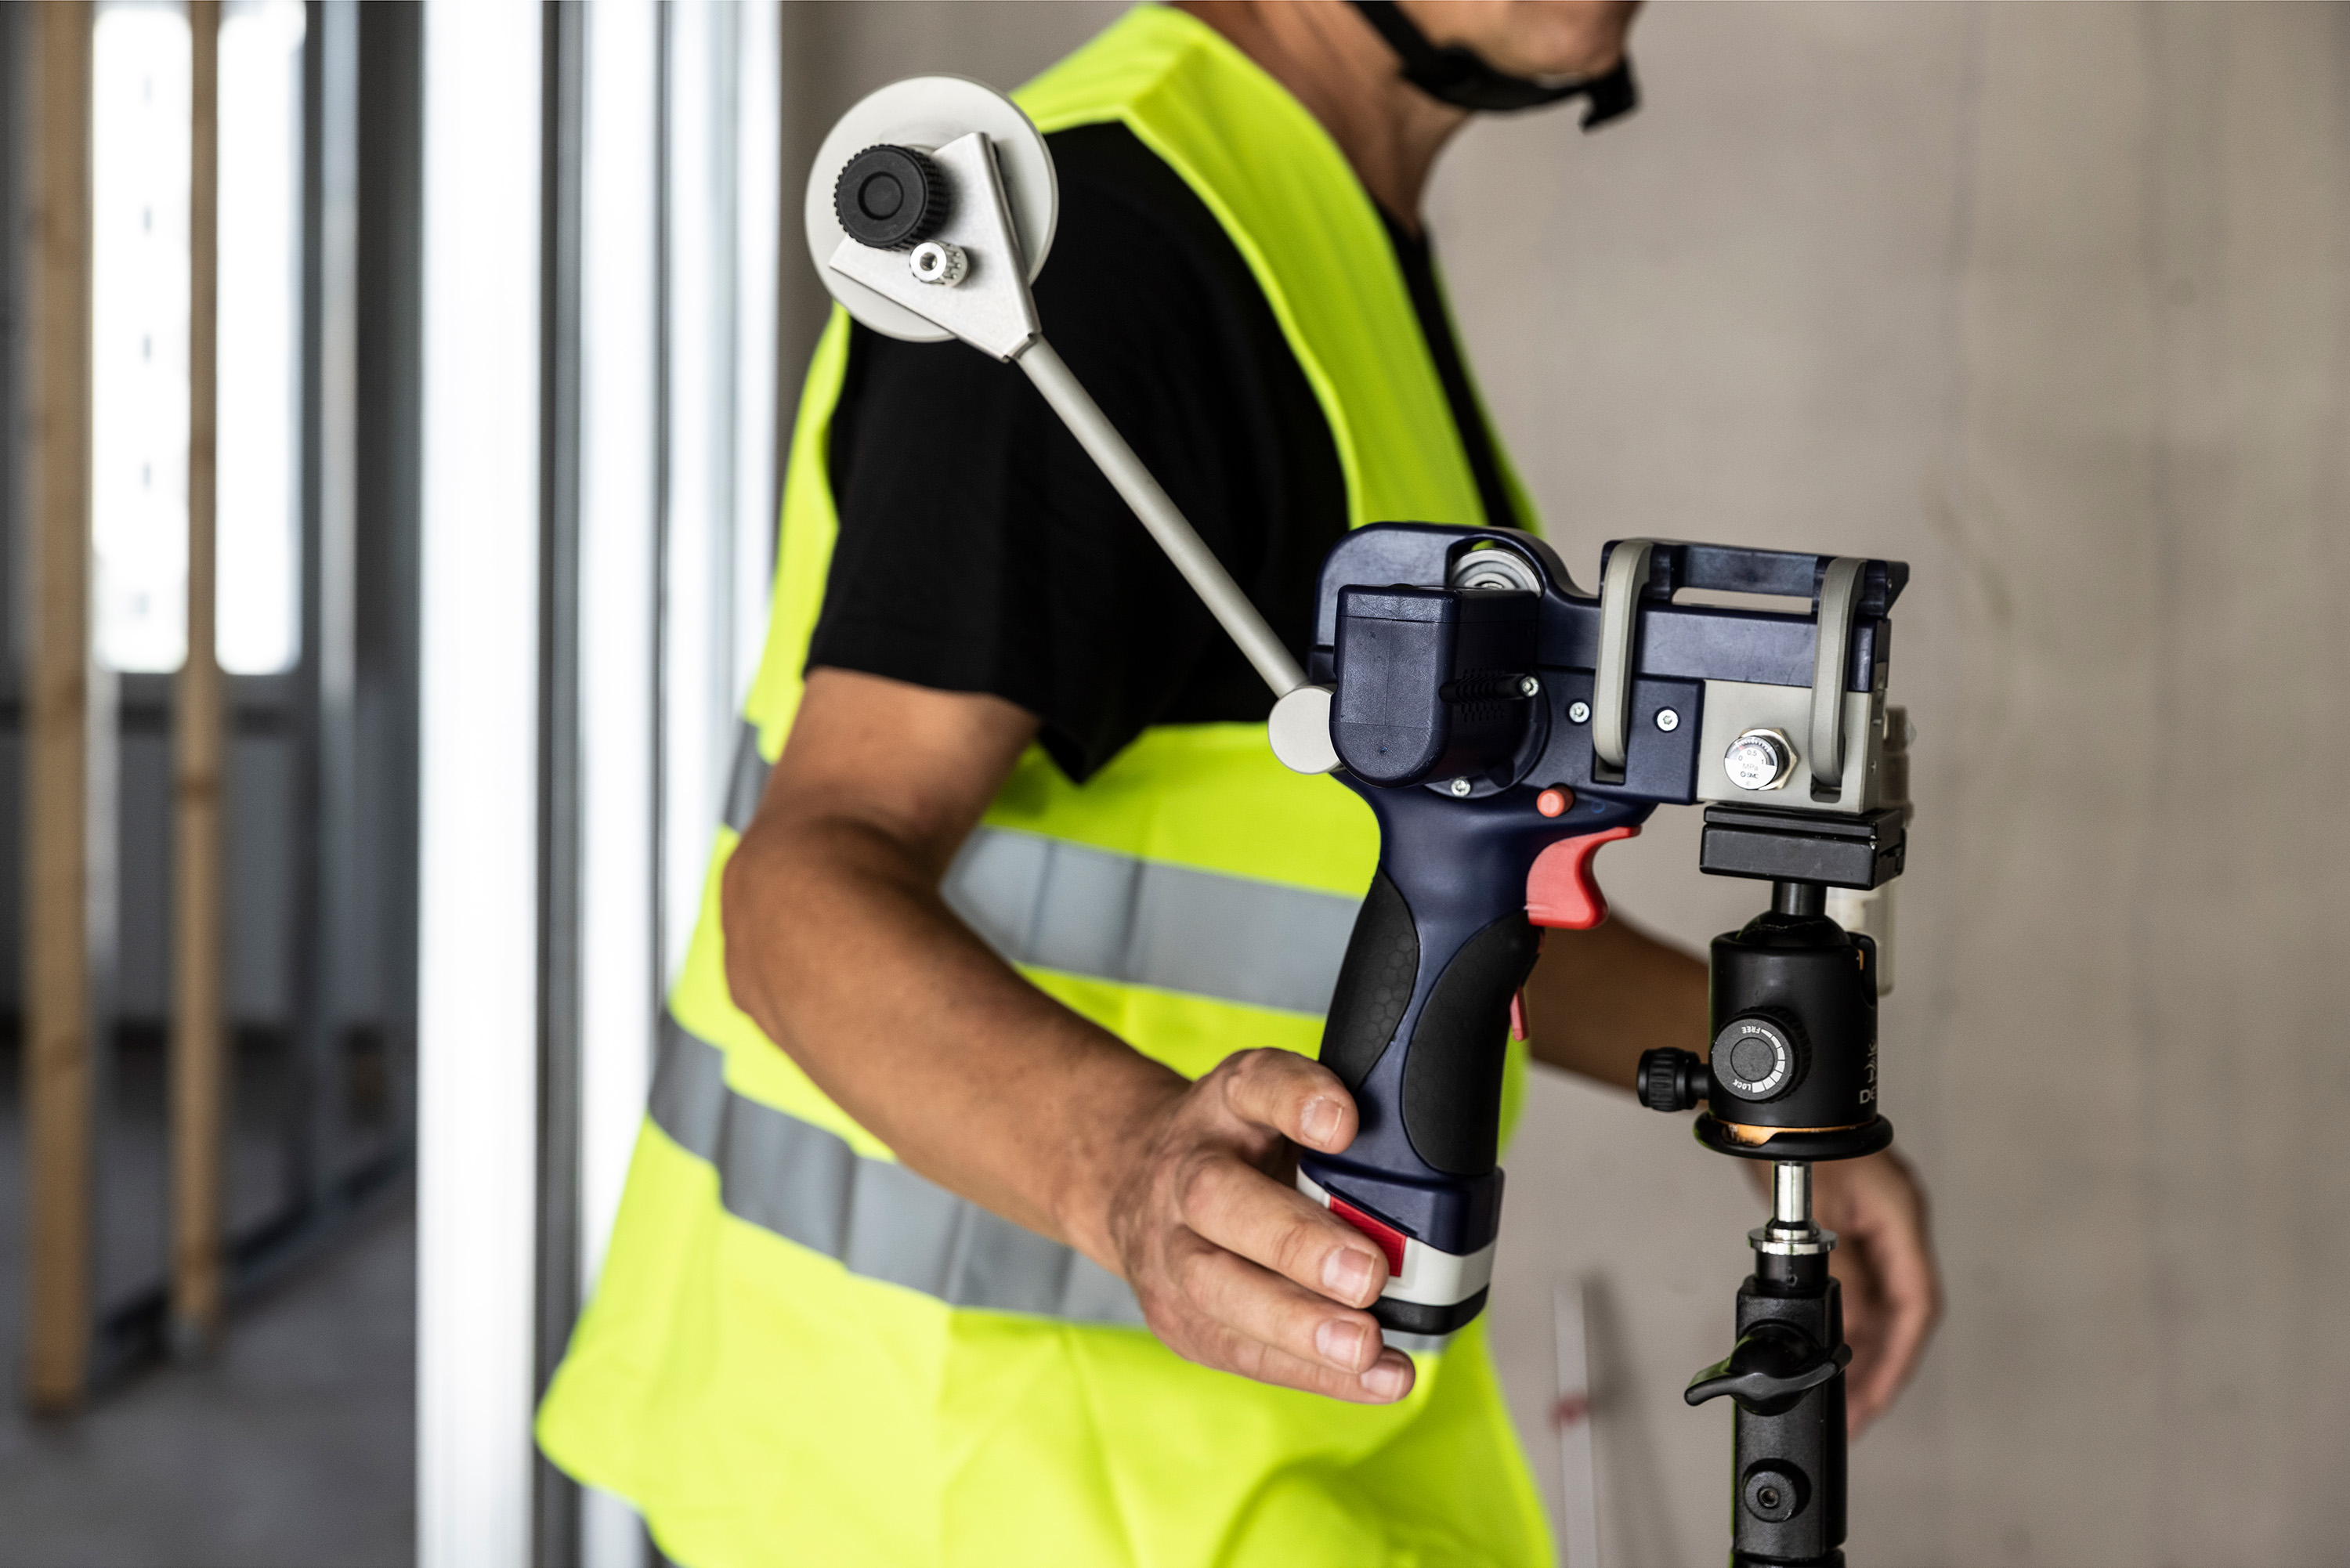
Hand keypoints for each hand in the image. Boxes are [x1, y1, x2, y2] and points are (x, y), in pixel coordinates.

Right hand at [1103, 1048, 1414, 1402]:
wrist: (1135, 1186)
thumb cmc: (1241, 1151)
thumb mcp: (1282, 1112)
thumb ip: (1341, 1131)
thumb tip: (1426, 1175)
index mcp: (1224, 1104)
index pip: (1255, 1083)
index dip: (1297, 1098)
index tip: (1345, 1123)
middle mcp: (1184, 1172)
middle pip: (1220, 1200)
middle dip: (1295, 1243)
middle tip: (1367, 1276)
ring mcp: (1169, 1250)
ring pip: (1218, 1289)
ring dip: (1298, 1325)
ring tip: (1366, 1347)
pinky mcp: (1178, 1317)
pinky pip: (1240, 1349)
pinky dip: (1311, 1371)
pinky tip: (1372, 1377)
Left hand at [1808, 1150, 1940, 1434]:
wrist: (1767, 1102)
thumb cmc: (1792, 1137)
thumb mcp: (1813, 1212)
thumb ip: (1837, 1269)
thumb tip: (1846, 1326)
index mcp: (1901, 1217)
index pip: (1917, 1305)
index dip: (1900, 1358)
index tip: (1878, 1397)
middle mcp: (1898, 1222)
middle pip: (1901, 1311)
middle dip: (1880, 1365)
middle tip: (1856, 1411)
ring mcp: (1879, 1222)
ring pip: (1881, 1300)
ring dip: (1863, 1345)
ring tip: (1842, 1394)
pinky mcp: (1855, 1221)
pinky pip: (1863, 1281)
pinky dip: (1851, 1315)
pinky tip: (1833, 1345)